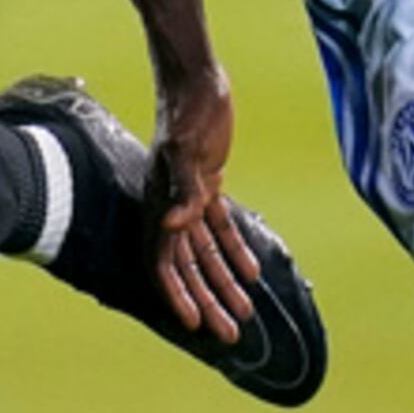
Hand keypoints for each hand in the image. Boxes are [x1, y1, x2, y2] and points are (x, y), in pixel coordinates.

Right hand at [146, 64, 261, 342]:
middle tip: (230, 333)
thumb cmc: (189, 112)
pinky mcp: (207, 184)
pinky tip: (252, 273)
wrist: (194, 78)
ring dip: (223, 283)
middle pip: (189, 267)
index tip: (194, 324)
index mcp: (161, 203)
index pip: (166, 262)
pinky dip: (235, 250)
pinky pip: (220, 227)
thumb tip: (172, 226)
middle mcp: (171, 207)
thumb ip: (182, 191)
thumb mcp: (188, 150)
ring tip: (244, 313)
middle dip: (207, 301)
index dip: (178, 294)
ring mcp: (189, 197)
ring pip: (205, 252)